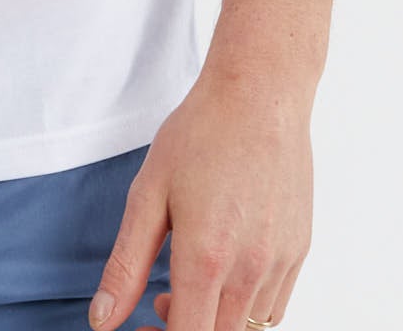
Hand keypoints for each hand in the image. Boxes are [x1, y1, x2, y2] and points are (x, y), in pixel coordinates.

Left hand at [86, 63, 313, 330]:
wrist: (261, 94)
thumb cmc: (201, 134)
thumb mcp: (148, 193)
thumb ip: (126, 264)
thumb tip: (102, 319)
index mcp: (206, 258)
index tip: (141, 326)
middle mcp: (250, 270)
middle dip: (184, 330)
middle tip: (157, 302)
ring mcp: (280, 263)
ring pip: (249, 328)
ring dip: (215, 320)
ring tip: (189, 278)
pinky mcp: (299, 251)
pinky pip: (274, 307)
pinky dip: (246, 307)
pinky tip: (225, 271)